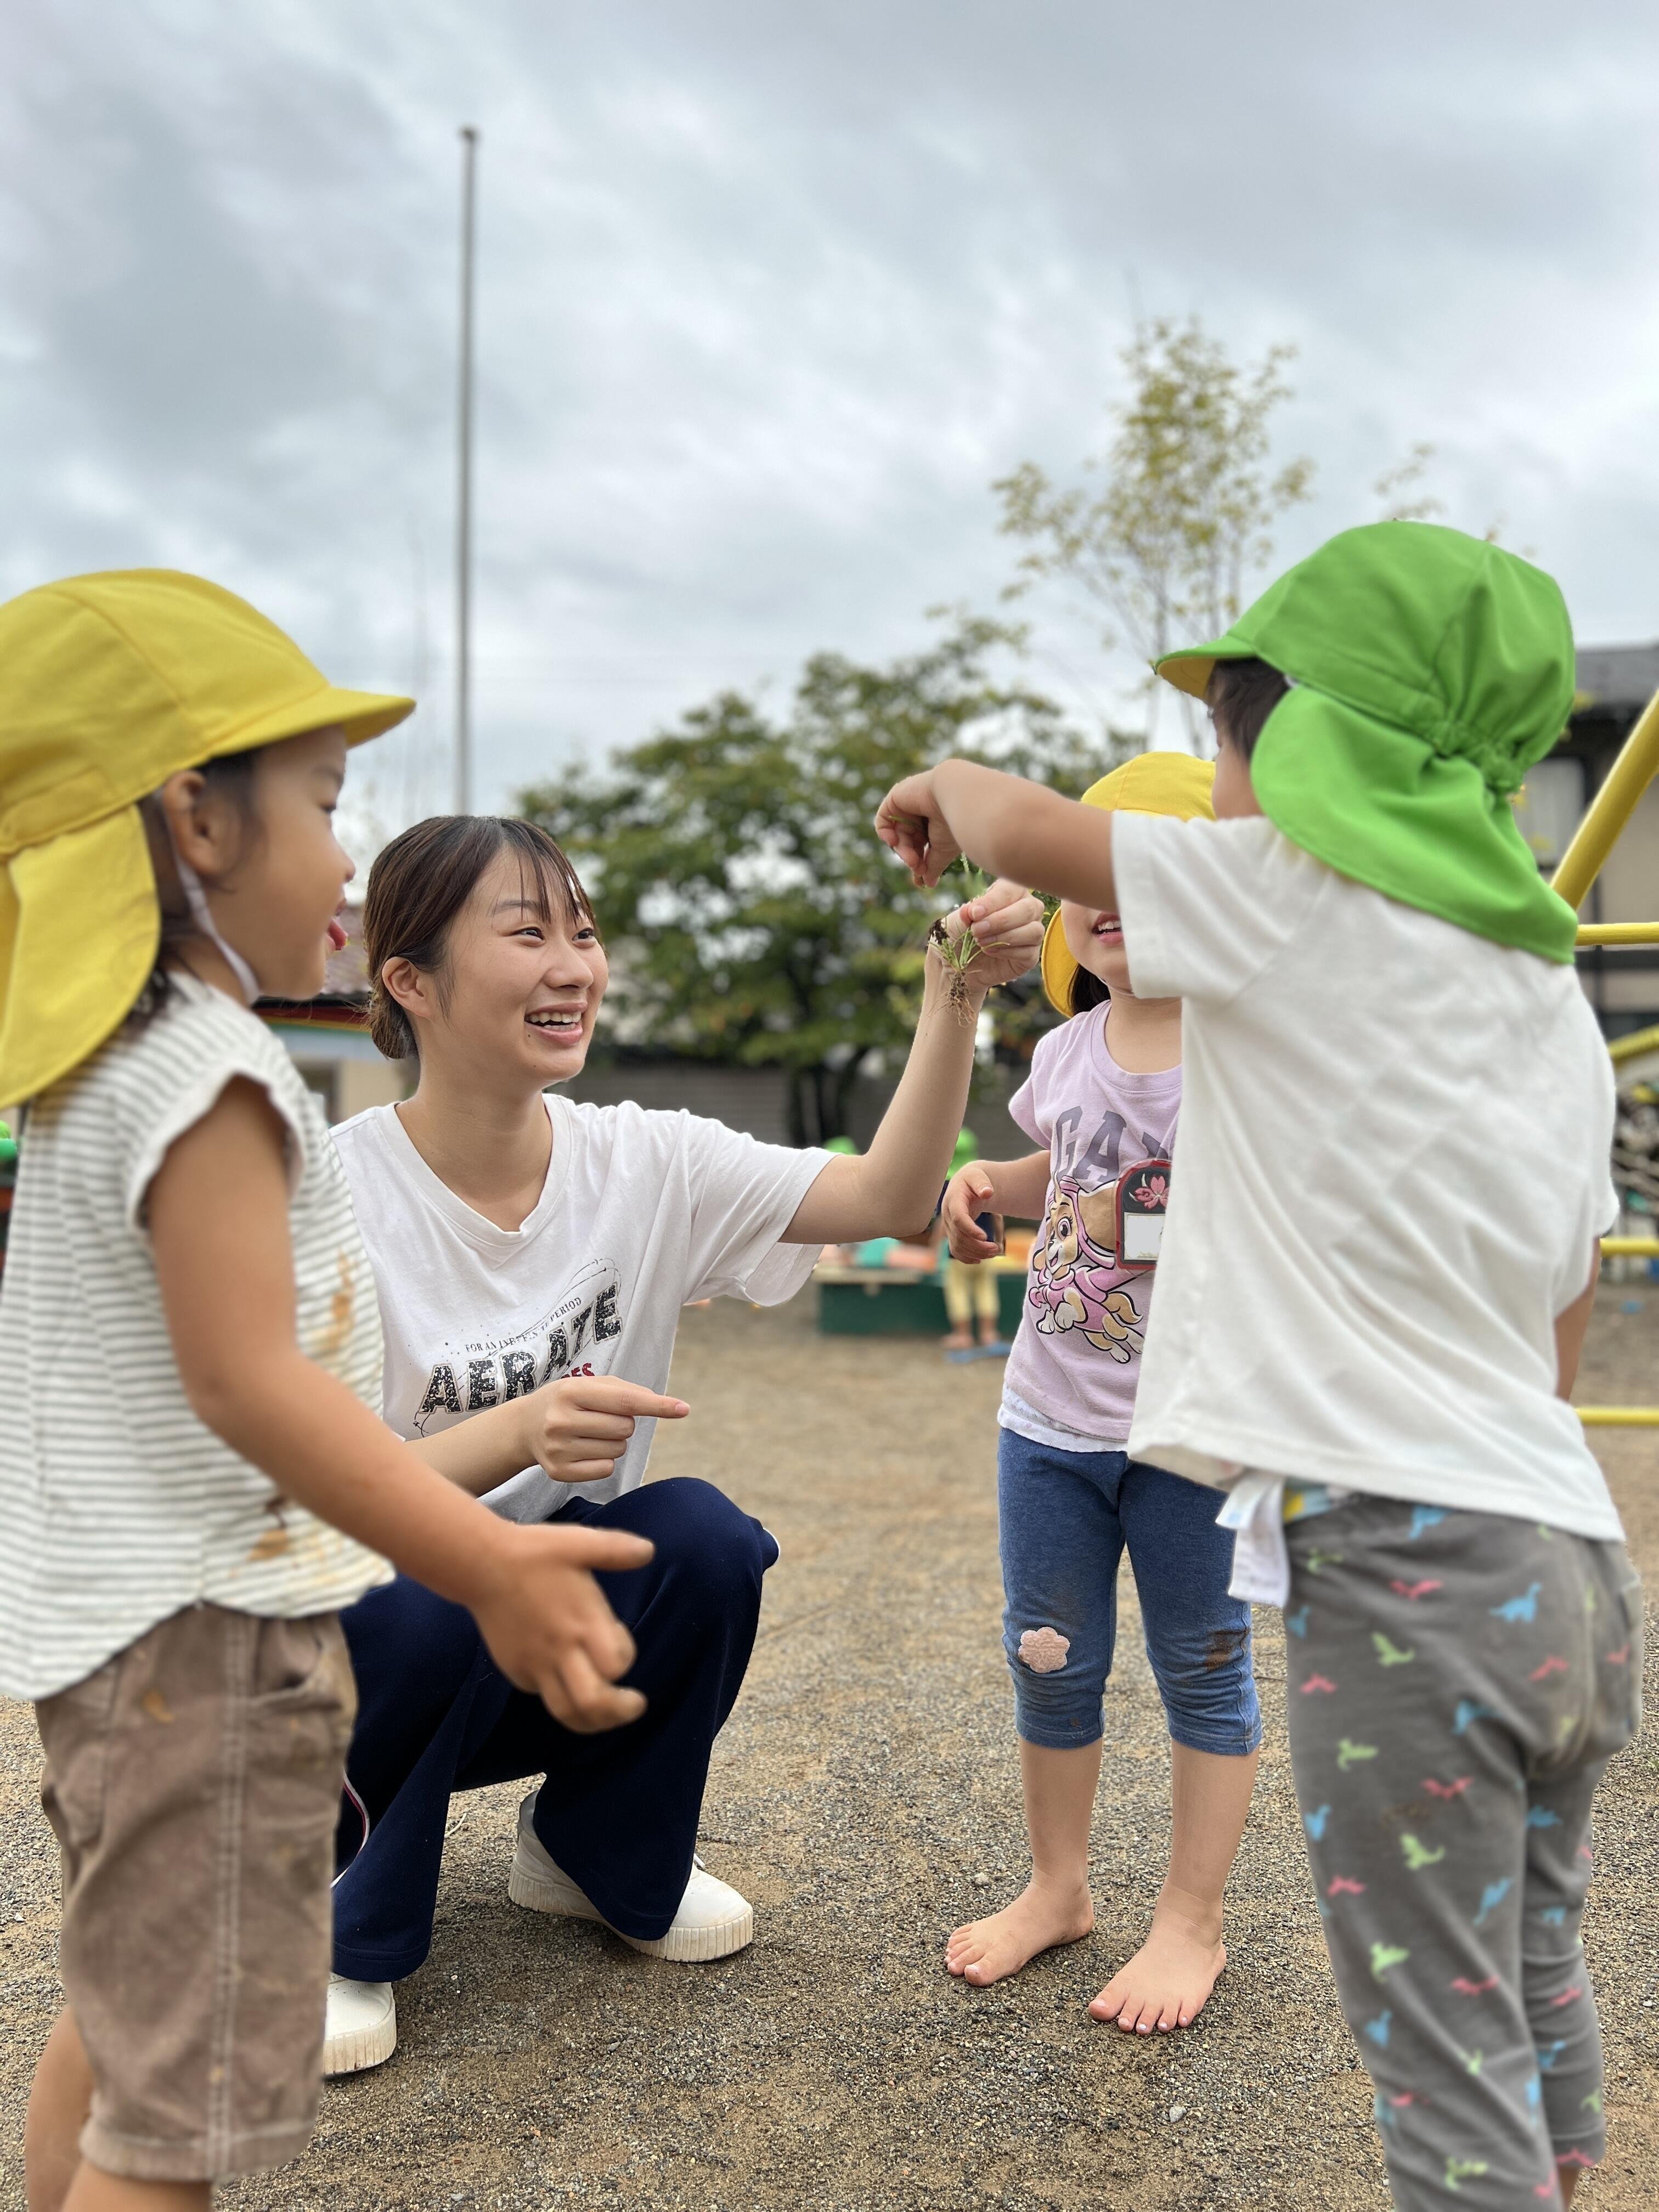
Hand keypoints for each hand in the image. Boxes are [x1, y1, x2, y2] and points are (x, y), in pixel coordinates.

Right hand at [471, 1520, 655, 1731]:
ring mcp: (535, 1666)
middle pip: (592, 1703)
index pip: (615, 1665)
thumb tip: (649, 1551)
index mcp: (581, 1623)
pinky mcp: (515, 1671)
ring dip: (593, 1720)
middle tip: (635, 1705)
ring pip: (565, 1712)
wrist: (481, 1565)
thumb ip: (616, 1550)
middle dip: (619, 1713)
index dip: (625, 1658)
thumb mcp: (579, 1542)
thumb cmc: (534, 1553)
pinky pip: (542, 1695)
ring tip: (608, 1715)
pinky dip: (561, 1698)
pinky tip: (569, 1684)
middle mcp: (560, 1651)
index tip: (621, 1641)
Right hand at [518, 1374, 688, 1485]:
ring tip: (590, 1433)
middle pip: (625, 1428)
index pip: (625, 1401)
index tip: (684, 1408)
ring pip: (618, 1450)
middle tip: (599, 1418)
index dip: (657, 1405)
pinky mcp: (559, 1473)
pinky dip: (605, 1460)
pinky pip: (606, 1470)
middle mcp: (561, 1421)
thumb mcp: (588, 1385)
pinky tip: (584, 1450)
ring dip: (614, 1442)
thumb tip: (663, 1405)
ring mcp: (558, 1450)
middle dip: (623, 1423)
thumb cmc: (567, 1401)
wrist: (524, 1427)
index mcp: (571, 1392)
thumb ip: (625, 1391)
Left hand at [875, 769, 960, 886]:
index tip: (921, 878)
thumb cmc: (953, 823)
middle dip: (911, 858)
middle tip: (918, 867)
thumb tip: (928, 884)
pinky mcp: (896, 798)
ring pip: (897, 835)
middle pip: (908, 843)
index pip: (921, 847)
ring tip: (912, 859)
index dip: (919, 863)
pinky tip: (894, 842)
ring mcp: (908, 806)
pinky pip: (882, 820)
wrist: (954, 795)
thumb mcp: (942, 851)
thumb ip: (932, 866)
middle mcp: (922, 815)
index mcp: (936, 825)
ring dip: (902, 850)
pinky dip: (884, 833)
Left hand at [934, 877, 1043, 997]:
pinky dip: (1008, 952)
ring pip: (1034, 931)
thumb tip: (972, 910)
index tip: (974, 914)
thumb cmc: (959, 934)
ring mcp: (1032, 932)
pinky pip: (1029, 952)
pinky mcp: (1031, 955)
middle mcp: (1027, 909)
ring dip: (1005, 937)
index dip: (994, 901)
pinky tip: (990, 952)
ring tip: (981, 942)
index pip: (1012, 889)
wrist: (956, 964)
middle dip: (1001, 920)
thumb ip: (966, 913)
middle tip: (976, 931)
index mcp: (1010, 892)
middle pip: (1029, 909)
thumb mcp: (955, 920)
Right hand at [942, 1162, 1001, 1261]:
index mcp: (953, 1200)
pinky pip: (955, 1250)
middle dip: (977, 1246)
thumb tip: (988, 1192)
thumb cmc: (974, 1179)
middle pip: (958, 1236)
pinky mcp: (952, 1233)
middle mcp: (947, 1215)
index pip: (958, 1218)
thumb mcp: (978, 1176)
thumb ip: (982, 1183)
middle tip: (996, 1249)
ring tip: (994, 1252)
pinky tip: (980, 1260)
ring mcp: (948, 1226)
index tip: (984, 1237)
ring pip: (957, 1246)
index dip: (969, 1229)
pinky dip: (966, 1257)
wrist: (966, 1184)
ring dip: (975, 1253)